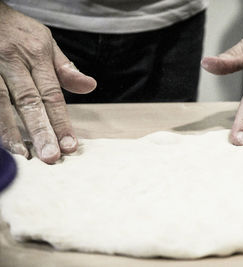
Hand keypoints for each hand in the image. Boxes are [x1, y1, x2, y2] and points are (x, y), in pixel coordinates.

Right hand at [0, 3, 95, 163]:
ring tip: (23, 154)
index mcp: (36, 54)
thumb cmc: (18, 31)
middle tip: (51, 157)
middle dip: (40, 131)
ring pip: (0, 103)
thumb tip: (90, 86)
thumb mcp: (46, 42)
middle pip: (28, 101)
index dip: (61, 122)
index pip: (52, 94)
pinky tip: (3, 140)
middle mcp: (12, 60)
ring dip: (11, 131)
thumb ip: (65, 69)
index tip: (70, 145)